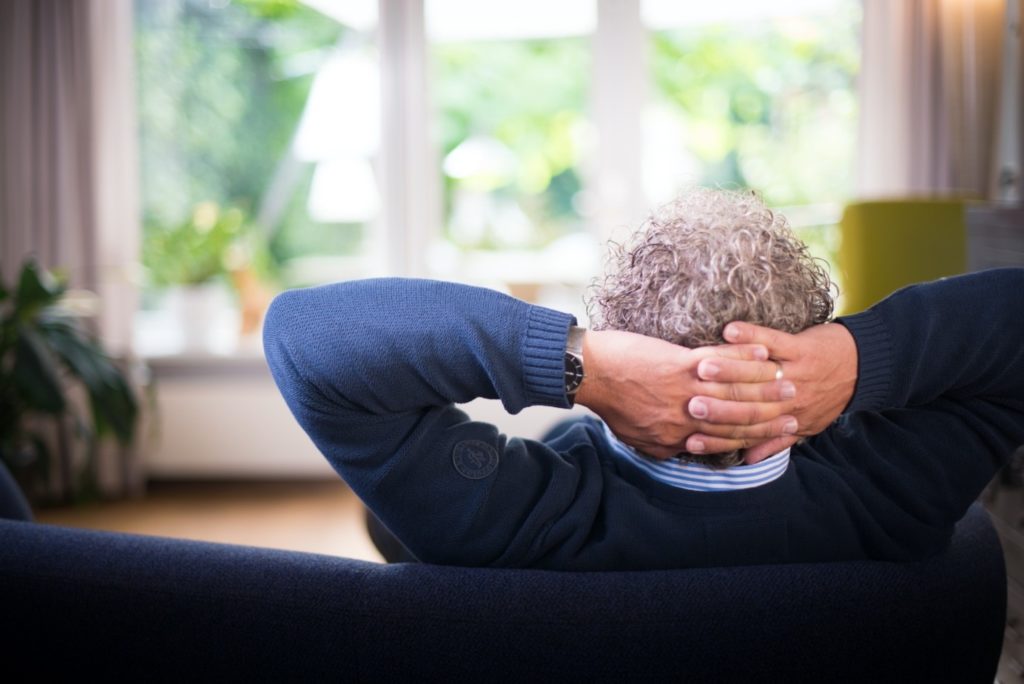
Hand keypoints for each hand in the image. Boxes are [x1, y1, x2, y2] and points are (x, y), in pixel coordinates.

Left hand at [574, 330, 797, 459]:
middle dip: (771, 412)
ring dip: (765, 384)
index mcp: (678, 437)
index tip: (780, 430)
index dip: (757, 436)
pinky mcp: (679, 364)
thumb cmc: (611, 404)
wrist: (588, 374)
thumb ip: (667, 445)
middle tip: (796, 404)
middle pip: (738, 418)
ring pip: (734, 391)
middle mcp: (687, 418)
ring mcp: (684, 391)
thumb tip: (686, 450)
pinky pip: (720, 362)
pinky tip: (762, 350)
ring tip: (788, 377)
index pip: (727, 440)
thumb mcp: (639, 438)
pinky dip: (743, 356)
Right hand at [685, 321, 857, 463]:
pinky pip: (774, 341)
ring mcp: (795, 373)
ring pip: (757, 375)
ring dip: (729, 370)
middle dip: (717, 406)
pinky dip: (752, 335)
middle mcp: (790, 401)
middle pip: (749, 405)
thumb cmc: (830, 397)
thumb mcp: (806, 427)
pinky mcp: (802, 348)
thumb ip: (774, 442)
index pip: (747, 432)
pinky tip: (729, 331)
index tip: (689, 438)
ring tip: (701, 368)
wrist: (865, 368)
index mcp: (787, 420)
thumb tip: (746, 460)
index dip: (717, 437)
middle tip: (689, 405)